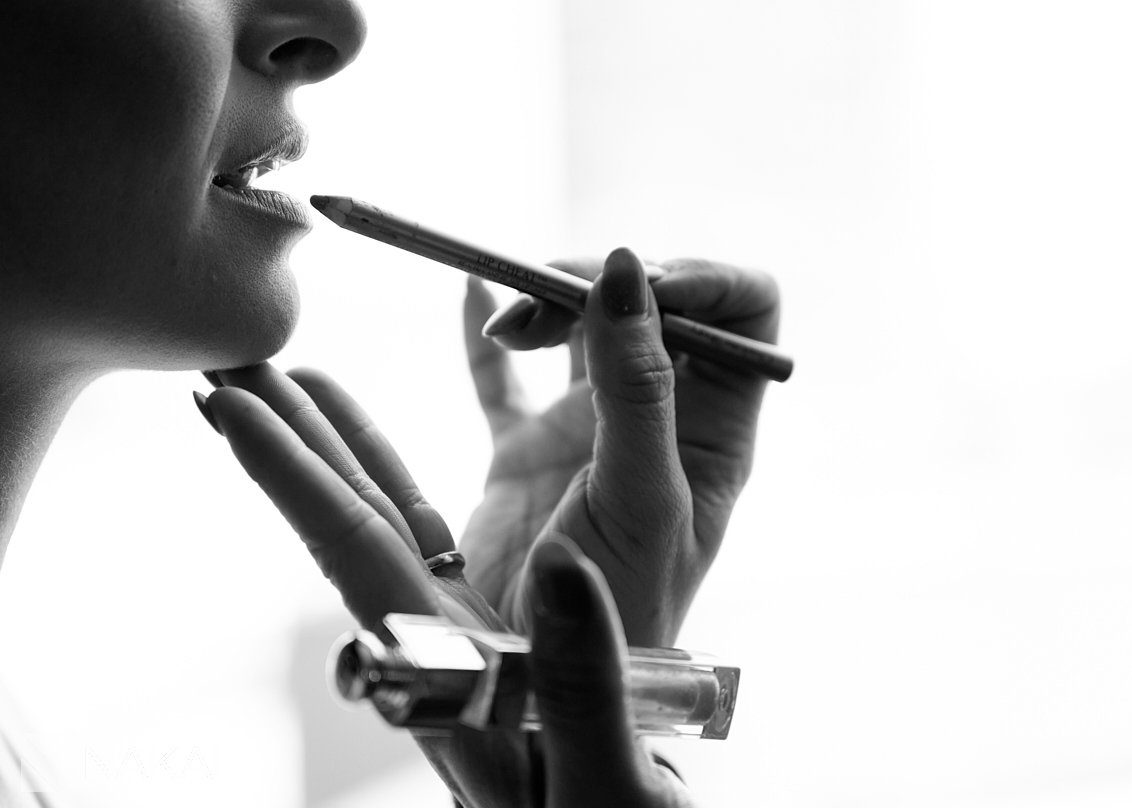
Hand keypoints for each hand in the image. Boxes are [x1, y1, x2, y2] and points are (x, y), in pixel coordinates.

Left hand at [198, 365, 691, 805]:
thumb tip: (559, 572)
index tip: (233, 406)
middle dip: (287, 435)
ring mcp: (460, 625)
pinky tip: (387, 430)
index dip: (292, 478)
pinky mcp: (494, 615)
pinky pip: (438, 525)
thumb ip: (585, 687)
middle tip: (227, 360)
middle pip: (346, 520)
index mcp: (453, 674)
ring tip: (291, 371)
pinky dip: (407, 470)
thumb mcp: (607, 784)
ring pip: (386, 513)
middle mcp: (436, 641)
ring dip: (335, 439)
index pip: (357, 556)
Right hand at [460, 248, 779, 644]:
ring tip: (502, 325)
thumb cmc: (615, 617)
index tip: (636, 282)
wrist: (532, 684)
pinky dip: (488, 331)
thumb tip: (627, 269)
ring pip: (580, 326)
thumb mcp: (640, 499)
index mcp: (714, 430)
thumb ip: (637, 387)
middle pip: (648, 306)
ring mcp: (589, 429)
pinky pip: (506, 376)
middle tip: (539, 304)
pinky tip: (474, 294)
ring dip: (543, 304)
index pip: (739, 315)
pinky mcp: (525, 447)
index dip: (700, 280)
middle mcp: (659, 417)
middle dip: (598, 287)